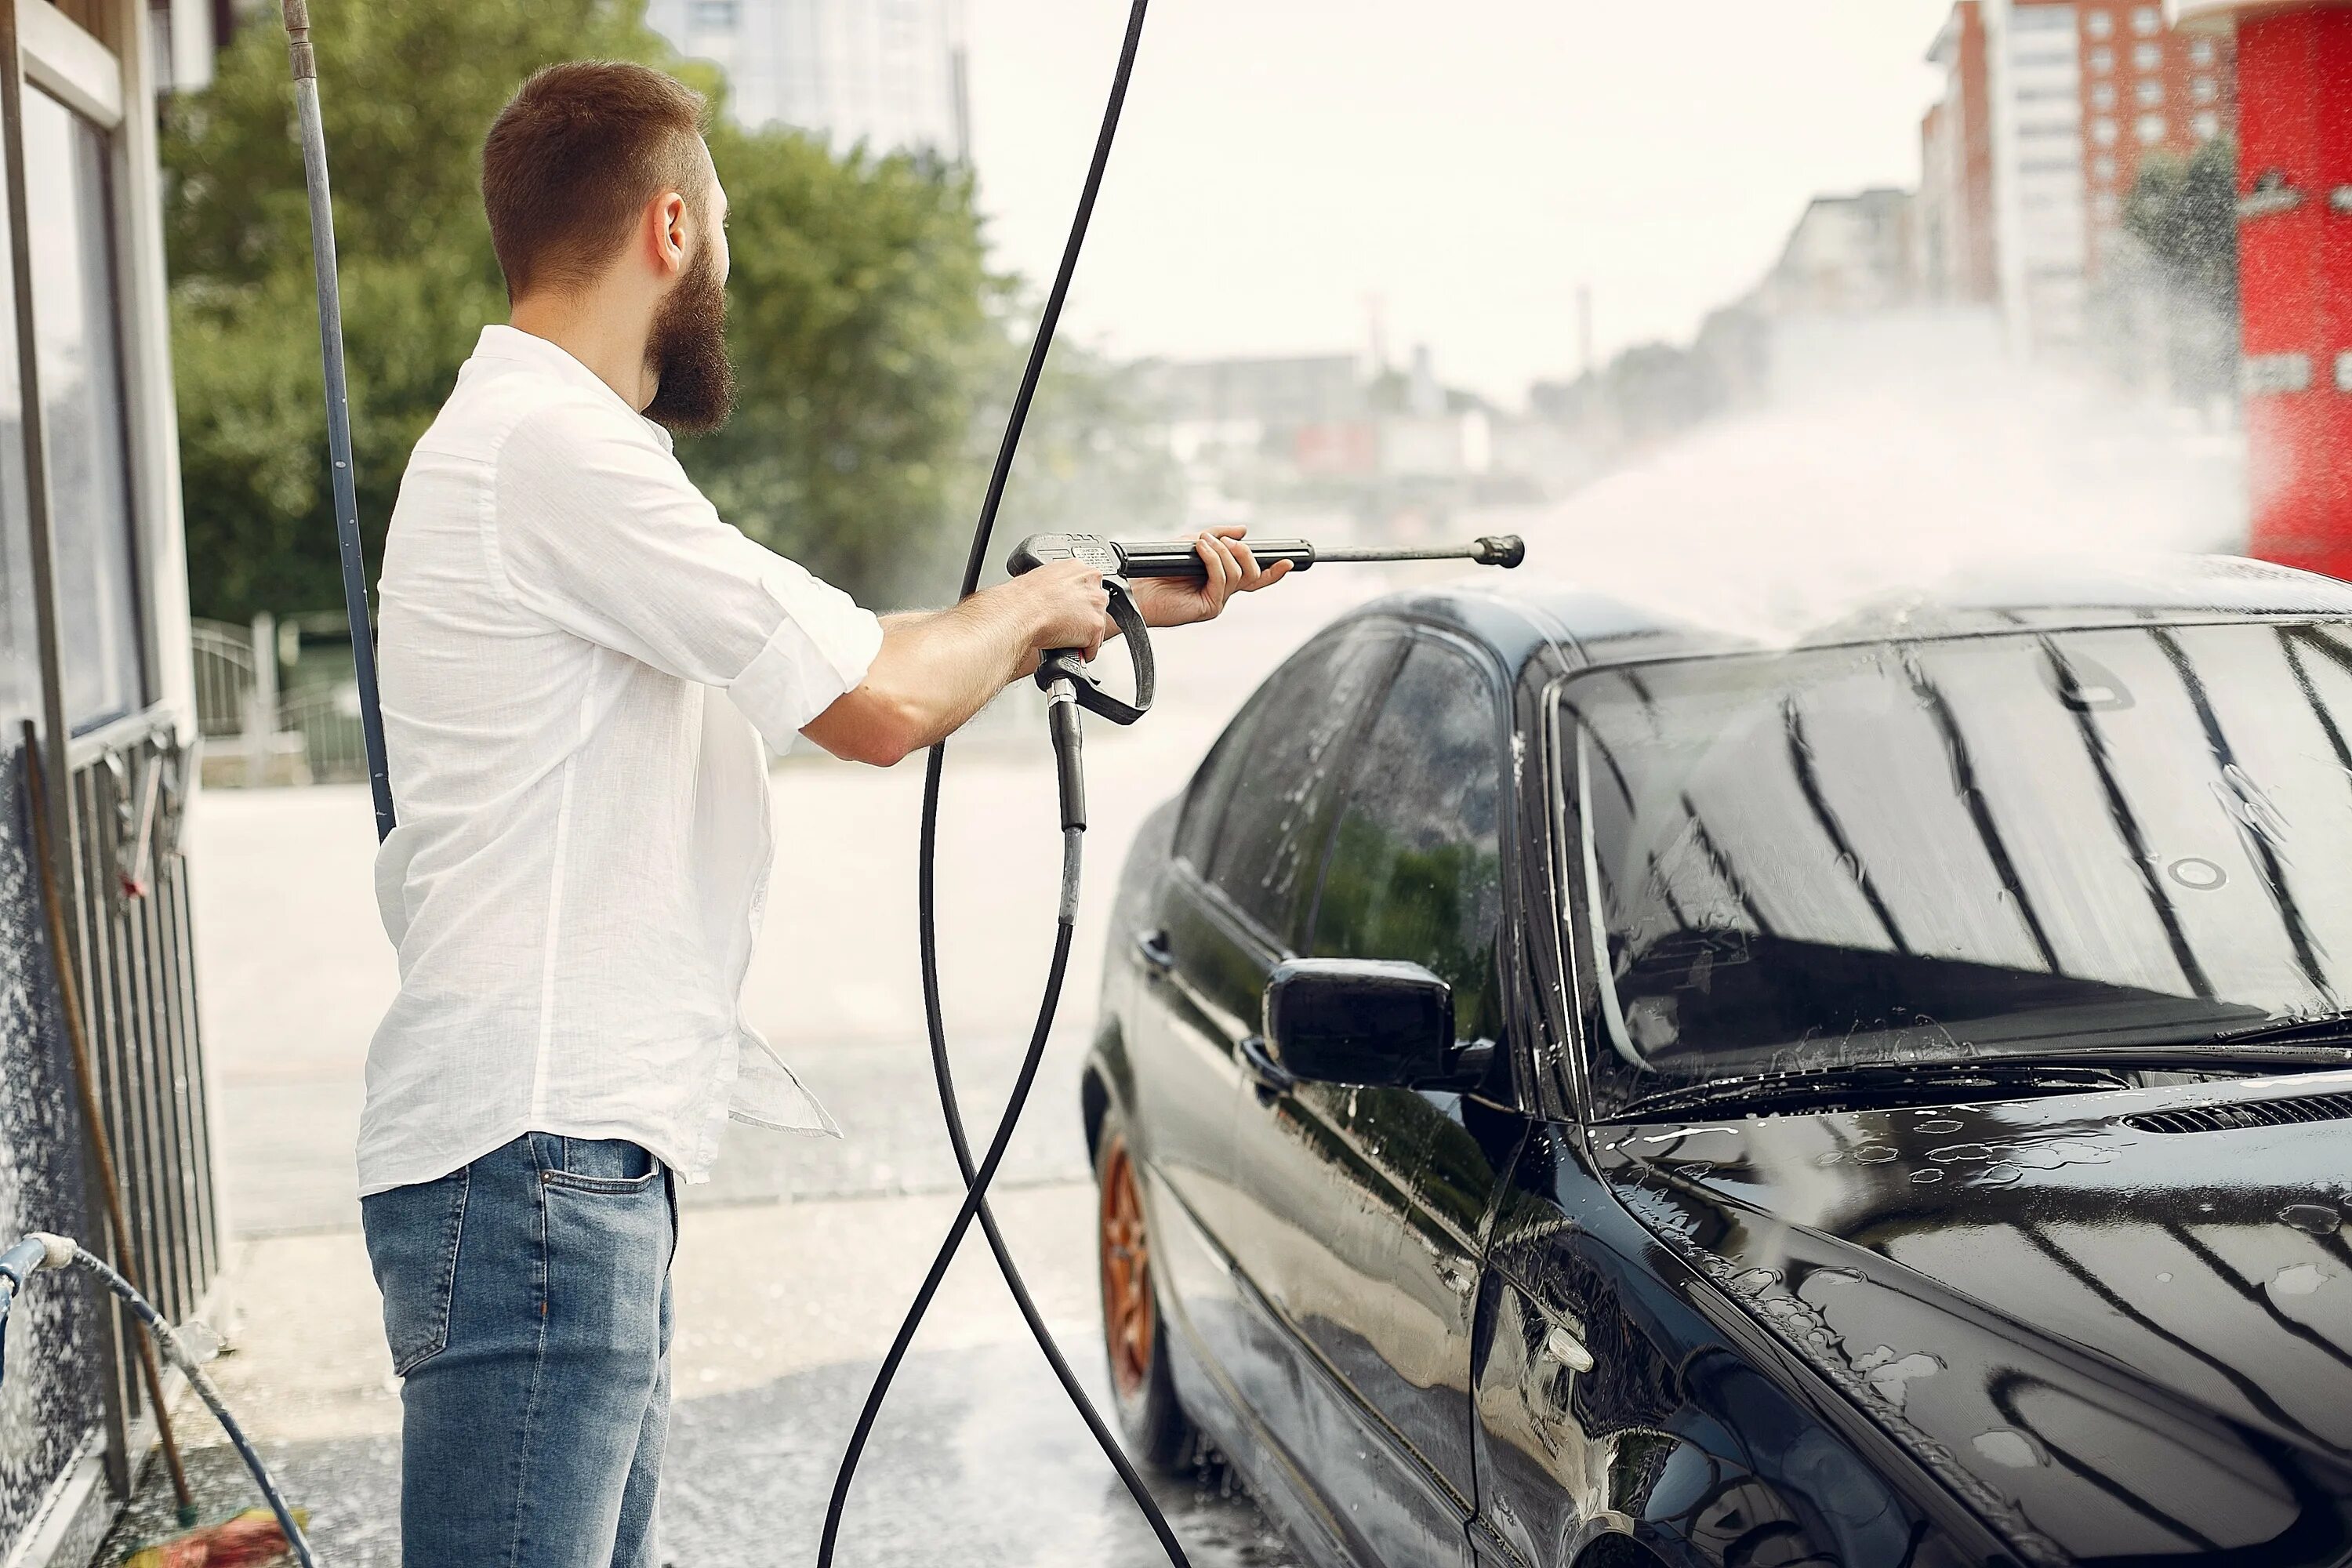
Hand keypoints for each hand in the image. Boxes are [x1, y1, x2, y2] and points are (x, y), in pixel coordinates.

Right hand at [1009, 558, 1112, 658]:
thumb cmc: (1022, 598)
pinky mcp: (1096, 627)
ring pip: (1095, 627)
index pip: (1086, 588)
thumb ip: (1056, 585)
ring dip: (1081, 635)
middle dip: (1082, 618)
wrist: (1019, 613)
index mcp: (1077, 567)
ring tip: (1062, 636)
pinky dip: (1080, 652)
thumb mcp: (1040, 579)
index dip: (1076, 603)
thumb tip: (1054, 595)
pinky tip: (1065, 648)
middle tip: (1063, 623)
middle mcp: (1092, 583)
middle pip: (1094, 607)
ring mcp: (1096, 605)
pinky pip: (1092, 647)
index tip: (1067, 610)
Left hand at [1128, 527, 1293, 629]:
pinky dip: (1213, 559)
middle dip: (1244, 553)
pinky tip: (1201, 548)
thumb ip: (1219, 536)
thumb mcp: (1193, 543)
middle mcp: (1223, 593)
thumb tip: (1243, 530)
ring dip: (1223, 552)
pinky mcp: (1208, 607)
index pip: (1255, 578)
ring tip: (1206, 541)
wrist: (1138, 587)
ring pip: (1238, 575)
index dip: (1274, 571)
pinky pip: (1221, 579)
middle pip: (1253, 575)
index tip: (1288, 560)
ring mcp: (1217, 601)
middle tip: (1226, 540)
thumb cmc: (1161, 568)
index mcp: (1222, 580)